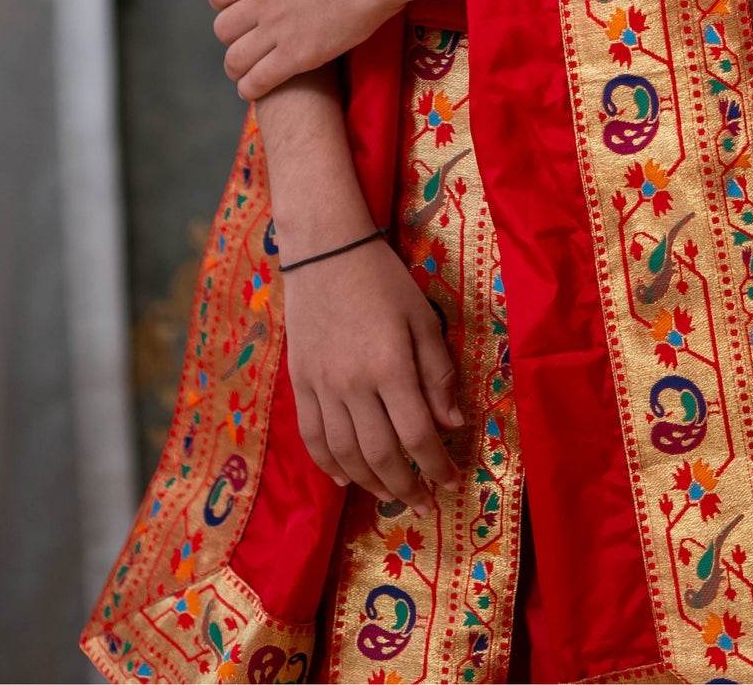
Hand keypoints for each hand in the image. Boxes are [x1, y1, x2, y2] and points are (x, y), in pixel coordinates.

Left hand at [208, 0, 412, 98]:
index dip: (221, 3)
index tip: (235, 7)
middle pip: (223, 27)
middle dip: (231, 35)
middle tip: (246, 39)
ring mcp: (281, 29)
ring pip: (235, 58)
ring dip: (236, 66)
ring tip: (246, 70)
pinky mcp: (301, 55)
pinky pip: (260, 80)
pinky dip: (251, 88)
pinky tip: (257, 87)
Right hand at [284, 234, 464, 511]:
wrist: (325, 252)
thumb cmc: (383, 280)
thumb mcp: (423, 318)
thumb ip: (438, 373)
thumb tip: (452, 424)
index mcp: (391, 367)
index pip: (418, 435)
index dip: (437, 465)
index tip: (451, 480)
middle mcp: (354, 385)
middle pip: (380, 455)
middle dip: (405, 486)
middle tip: (422, 502)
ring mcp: (322, 387)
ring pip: (344, 453)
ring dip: (369, 483)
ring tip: (390, 494)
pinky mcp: (300, 383)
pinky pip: (312, 436)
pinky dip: (328, 464)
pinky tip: (345, 478)